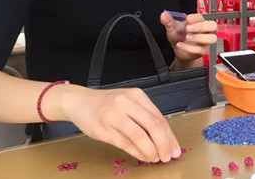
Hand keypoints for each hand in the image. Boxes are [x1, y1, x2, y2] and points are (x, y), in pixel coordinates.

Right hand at [63, 87, 180, 162]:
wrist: (78, 101)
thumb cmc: (106, 103)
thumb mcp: (128, 102)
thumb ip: (144, 115)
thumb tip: (164, 137)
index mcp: (137, 95)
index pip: (159, 117)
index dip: (169, 135)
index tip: (175, 148)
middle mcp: (126, 103)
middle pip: (152, 125)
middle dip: (164, 144)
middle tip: (168, 156)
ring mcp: (113, 115)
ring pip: (139, 136)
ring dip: (151, 150)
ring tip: (156, 158)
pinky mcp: (102, 129)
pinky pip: (124, 143)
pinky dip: (137, 152)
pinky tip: (143, 156)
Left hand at [160, 12, 216, 62]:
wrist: (178, 49)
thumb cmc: (179, 36)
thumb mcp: (172, 28)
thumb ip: (168, 21)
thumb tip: (164, 15)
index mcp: (198, 21)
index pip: (202, 17)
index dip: (195, 18)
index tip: (188, 19)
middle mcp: (204, 30)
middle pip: (213, 25)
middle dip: (201, 26)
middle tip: (188, 28)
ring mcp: (205, 41)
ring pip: (211, 38)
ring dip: (199, 37)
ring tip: (187, 37)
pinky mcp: (203, 50)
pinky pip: (201, 49)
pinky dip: (189, 48)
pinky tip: (181, 45)